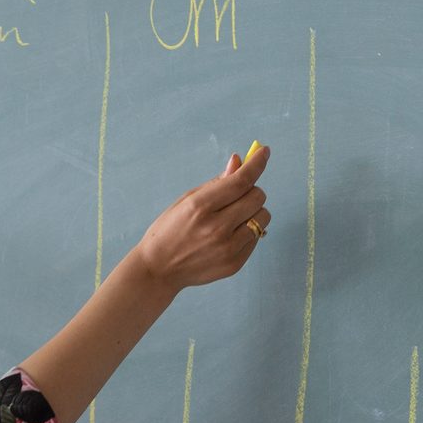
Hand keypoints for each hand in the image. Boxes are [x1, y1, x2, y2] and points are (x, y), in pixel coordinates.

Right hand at [126, 145, 270, 293]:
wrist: (158, 270)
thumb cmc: (169, 230)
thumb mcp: (186, 201)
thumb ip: (216, 183)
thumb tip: (239, 162)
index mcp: (200, 207)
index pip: (240, 180)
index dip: (256, 163)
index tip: (264, 151)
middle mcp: (216, 228)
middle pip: (257, 196)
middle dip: (251, 191)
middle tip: (237, 197)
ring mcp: (227, 248)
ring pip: (263, 217)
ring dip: (252, 212)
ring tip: (233, 219)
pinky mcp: (234, 263)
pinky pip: (256, 237)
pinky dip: (247, 231)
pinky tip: (228, 236)